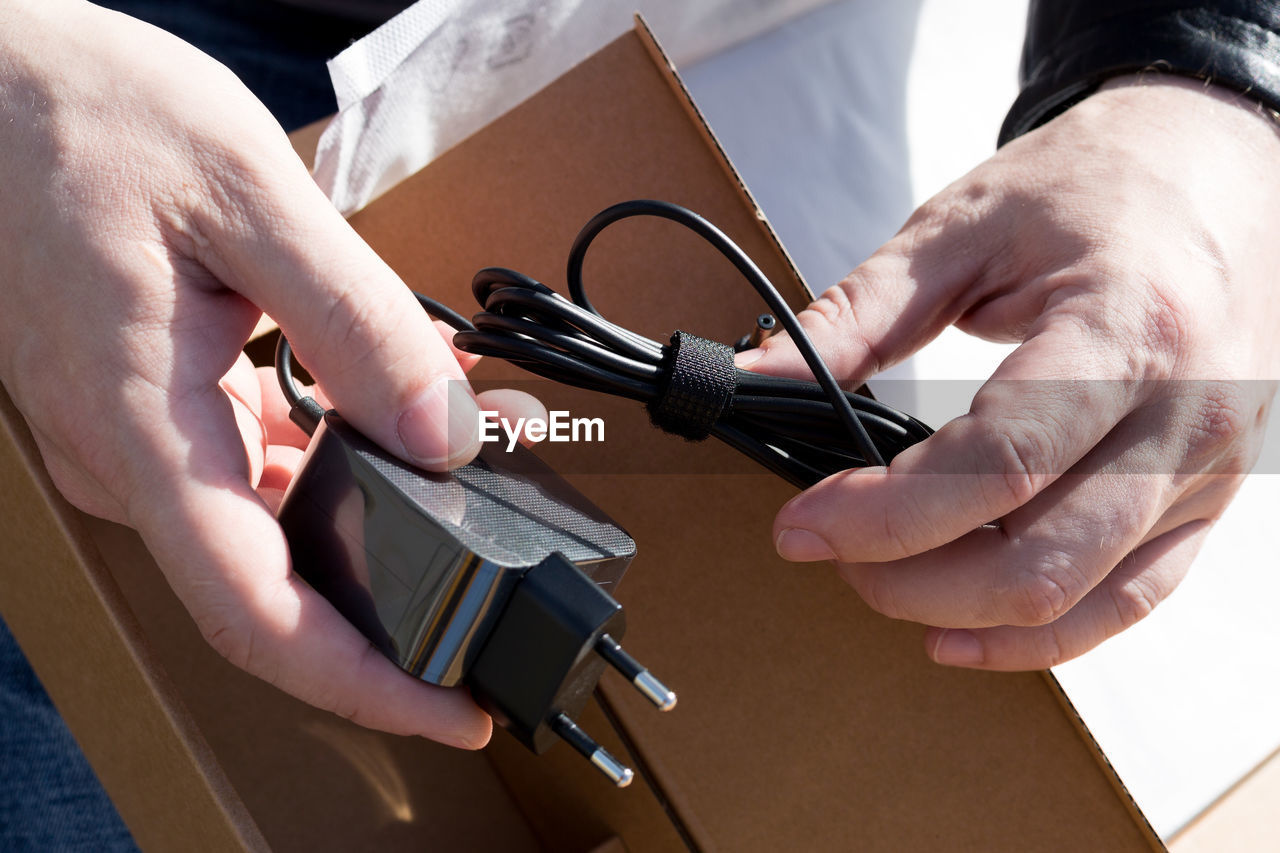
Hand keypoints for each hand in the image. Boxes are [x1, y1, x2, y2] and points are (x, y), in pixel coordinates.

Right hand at [0, 0, 540, 744]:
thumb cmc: (88, 120)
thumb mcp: (251, 199)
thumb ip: (358, 321)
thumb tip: (444, 426)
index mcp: (146, 427)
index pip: (256, 614)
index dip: (362, 684)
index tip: (449, 709)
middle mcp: (132, 458)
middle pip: (274, 582)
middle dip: (396, 582)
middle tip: (497, 546)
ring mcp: (135, 440)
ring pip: (269, 519)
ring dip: (373, 502)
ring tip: (467, 445)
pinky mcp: (147, 409)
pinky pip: (247, 463)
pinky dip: (329, 448)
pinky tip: (386, 400)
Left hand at [739, 75, 1279, 669]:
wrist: (1221, 172)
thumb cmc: (1098, 186)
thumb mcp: (964, 228)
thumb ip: (857, 313)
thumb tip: (758, 376)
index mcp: (1124, 329)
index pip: (998, 464)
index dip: (884, 514)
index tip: (803, 525)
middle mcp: (1185, 415)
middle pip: (1037, 558)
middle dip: (908, 578)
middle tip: (829, 549)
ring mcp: (1207, 469)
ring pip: (1079, 598)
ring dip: (960, 612)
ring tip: (879, 579)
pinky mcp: (1205, 499)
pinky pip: (1126, 600)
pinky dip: (1037, 635)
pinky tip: (960, 631)